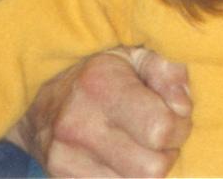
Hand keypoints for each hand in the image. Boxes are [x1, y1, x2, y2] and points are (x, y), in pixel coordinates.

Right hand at [9, 45, 191, 177]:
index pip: (160, 129)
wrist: (38, 100)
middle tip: (165, 136)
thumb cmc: (97, 72)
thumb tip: (184, 105)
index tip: (178, 116)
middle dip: (168, 153)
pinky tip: (126, 160)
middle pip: (151, 169)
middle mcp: (80, 125)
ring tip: (145, 146)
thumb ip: (165, 70)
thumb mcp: (132, 54)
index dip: (180, 126)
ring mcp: (65, 159)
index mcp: (102, 85)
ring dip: (149, 170)